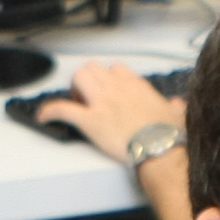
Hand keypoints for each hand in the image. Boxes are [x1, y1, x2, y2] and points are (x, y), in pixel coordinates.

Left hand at [38, 61, 181, 164]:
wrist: (160, 149)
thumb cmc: (169, 135)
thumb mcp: (176, 115)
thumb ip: (174, 106)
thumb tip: (176, 104)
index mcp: (136, 86)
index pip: (115, 69)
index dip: (108, 78)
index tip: (108, 90)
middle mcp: (116, 89)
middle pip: (92, 69)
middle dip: (87, 80)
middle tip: (88, 97)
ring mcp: (101, 103)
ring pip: (78, 78)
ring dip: (73, 89)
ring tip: (75, 103)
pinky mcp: (90, 121)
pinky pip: (63, 109)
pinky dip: (50, 111)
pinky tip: (43, 117)